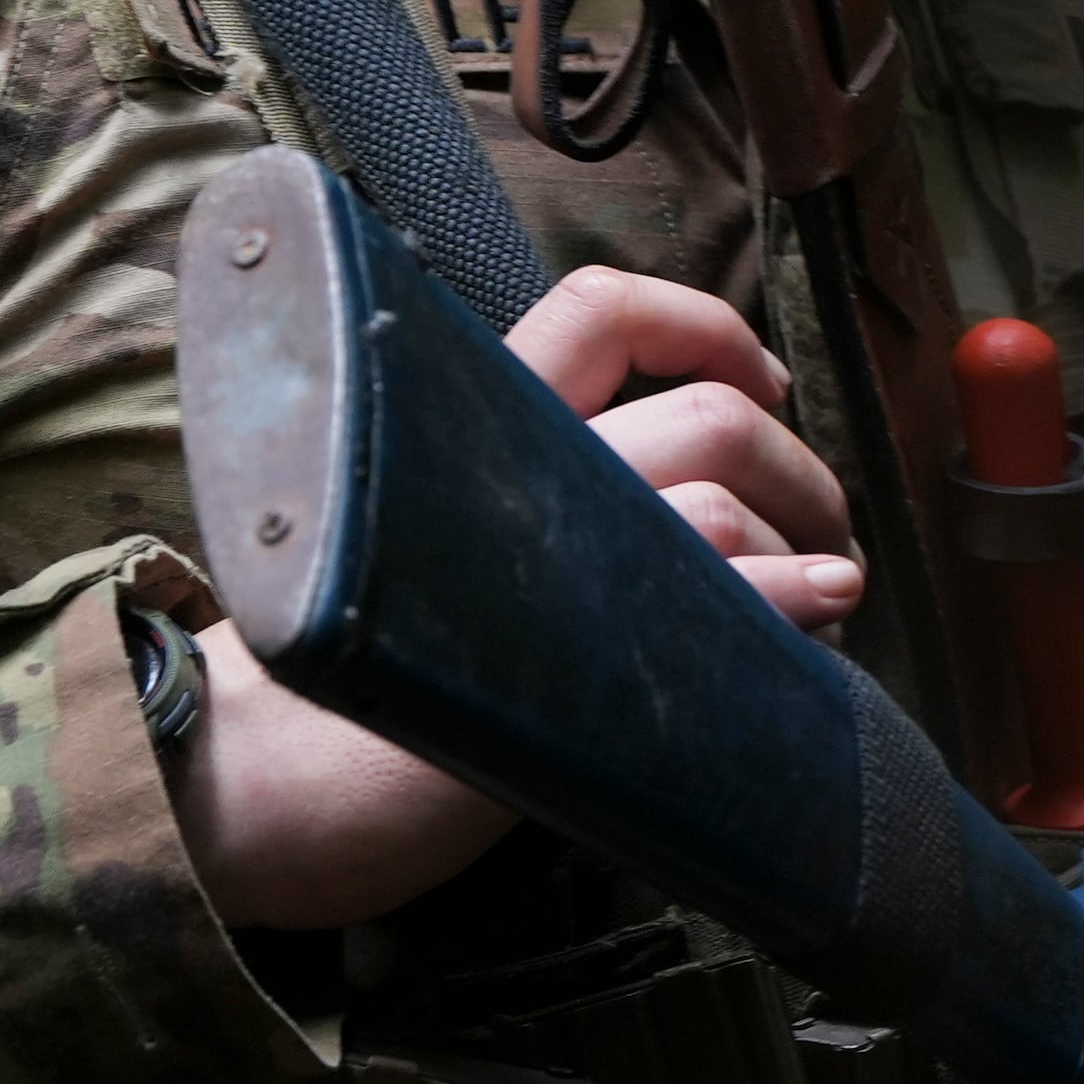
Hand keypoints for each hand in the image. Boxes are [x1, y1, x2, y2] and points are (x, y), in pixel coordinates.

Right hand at [172, 268, 861, 927]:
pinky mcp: (561, 660)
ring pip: (723, 502)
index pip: (600, 308)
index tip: (757, 379)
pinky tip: (813, 620)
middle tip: (823, 528)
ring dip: (811, 548)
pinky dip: (792, 603)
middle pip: (704, 415)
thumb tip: (705, 477)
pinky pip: (718, 596)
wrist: (260, 775)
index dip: (704, 324)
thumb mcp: (439, 542)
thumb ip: (536, 491)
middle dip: (798, 467)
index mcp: (467, 418)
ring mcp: (532, 562)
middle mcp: (502, 465)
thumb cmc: (355, 672)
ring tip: (821, 598)